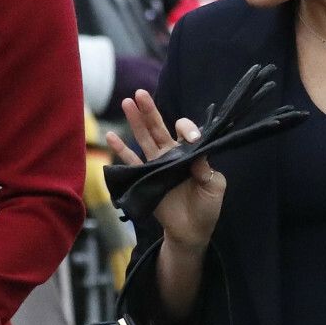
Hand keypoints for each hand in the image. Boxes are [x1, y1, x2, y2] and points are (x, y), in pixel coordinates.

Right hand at [105, 89, 226, 250]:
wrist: (191, 231)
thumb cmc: (207, 208)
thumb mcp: (214, 187)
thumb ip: (207, 170)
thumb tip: (196, 153)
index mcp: (191, 153)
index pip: (186, 132)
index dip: (188, 130)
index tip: (191, 138)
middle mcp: (172, 155)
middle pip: (159, 127)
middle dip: (150, 110)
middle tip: (140, 93)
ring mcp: (157, 165)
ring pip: (144, 139)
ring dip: (135, 121)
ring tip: (126, 102)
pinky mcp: (146, 178)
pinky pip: (131, 162)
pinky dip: (120, 150)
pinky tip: (110, 135)